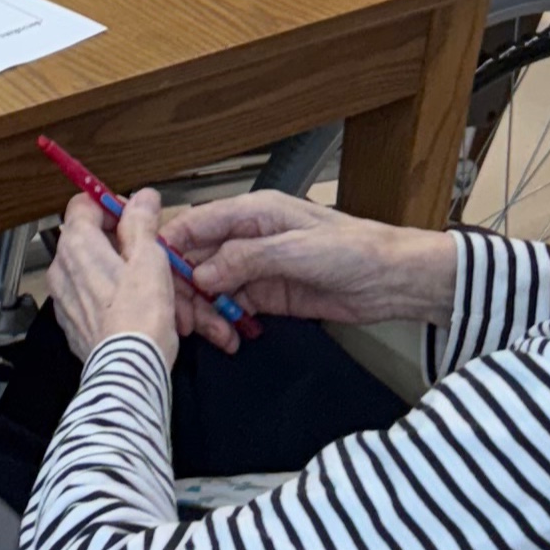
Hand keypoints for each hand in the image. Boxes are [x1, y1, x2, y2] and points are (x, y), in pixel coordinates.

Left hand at [51, 189, 180, 370]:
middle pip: (85, 235)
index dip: (111, 204)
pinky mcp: (71, 319)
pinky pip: (87, 294)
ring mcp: (63, 296)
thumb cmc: (139, 318)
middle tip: (146, 249)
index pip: (83, 203)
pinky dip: (107, 292)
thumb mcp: (149, 258)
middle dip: (117, 238)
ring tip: (144, 280)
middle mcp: (61, 268)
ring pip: (88, 266)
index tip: (135, 216)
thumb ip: (141, 223)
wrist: (127, 369)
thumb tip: (141, 199)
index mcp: (77, 245)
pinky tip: (132, 303)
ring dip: (114, 266)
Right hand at [167, 191, 457, 340]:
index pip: (194, 225)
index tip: (153, 277)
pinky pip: (230, 307)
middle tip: (186, 319)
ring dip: (204, 311)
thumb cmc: (356, 250)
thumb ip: (246, 258)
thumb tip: (201, 273)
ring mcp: (255, 268)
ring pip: (208, 288)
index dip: (168, 249)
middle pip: (195, 260)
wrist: (395, 281)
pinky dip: (223, 323)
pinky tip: (227, 337)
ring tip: (214, 334)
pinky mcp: (267, 295)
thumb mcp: (297, 250)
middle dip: (184, 289)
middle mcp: (247, 237)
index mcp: (252, 212)